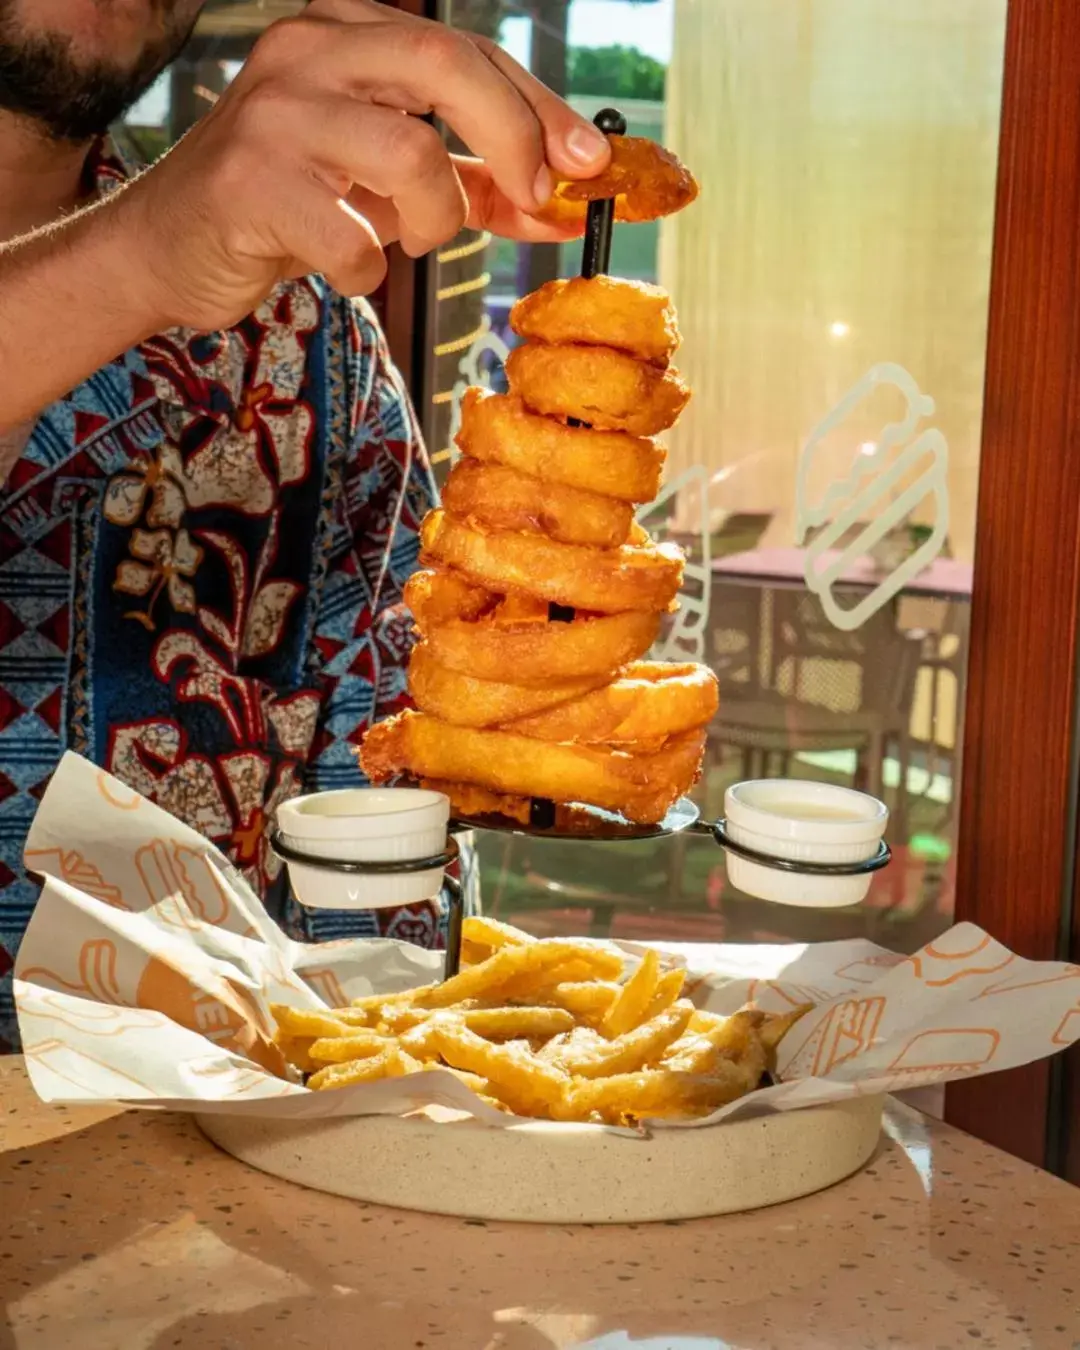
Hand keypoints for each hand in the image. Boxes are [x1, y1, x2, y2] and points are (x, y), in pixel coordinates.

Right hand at [115, 0, 610, 330]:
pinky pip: (351, 235)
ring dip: (433, 219)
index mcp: (348, 35)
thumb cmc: (289, 206)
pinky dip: (370, 267)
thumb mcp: (387, 186)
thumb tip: (557, 208)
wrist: (171, 247)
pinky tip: (350, 266)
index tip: (590, 165)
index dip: (540, 109)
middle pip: (444, 64)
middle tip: (534, 199)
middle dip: (511, 138)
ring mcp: (273, 113)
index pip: (468, 53)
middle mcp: (309, 53)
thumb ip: (470, 186)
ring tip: (404, 240)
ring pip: (407, 153)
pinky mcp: (247, 183)